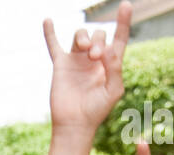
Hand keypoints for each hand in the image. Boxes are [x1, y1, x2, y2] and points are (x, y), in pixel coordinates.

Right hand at [43, 2, 130, 135]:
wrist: (75, 125)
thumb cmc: (96, 111)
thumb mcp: (113, 90)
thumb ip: (114, 67)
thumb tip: (106, 48)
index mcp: (110, 63)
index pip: (119, 38)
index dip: (123, 22)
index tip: (125, 6)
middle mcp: (93, 59)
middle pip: (98, 34)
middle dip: (98, 40)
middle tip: (95, 56)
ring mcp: (77, 60)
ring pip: (80, 35)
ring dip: (84, 37)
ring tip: (84, 50)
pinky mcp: (61, 65)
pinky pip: (54, 45)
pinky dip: (49, 33)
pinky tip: (47, 20)